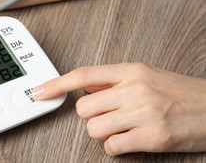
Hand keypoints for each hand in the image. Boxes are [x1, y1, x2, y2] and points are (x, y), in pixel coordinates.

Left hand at [33, 63, 205, 155]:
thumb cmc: (180, 93)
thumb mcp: (146, 75)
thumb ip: (112, 80)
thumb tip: (83, 84)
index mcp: (131, 71)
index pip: (83, 75)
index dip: (57, 84)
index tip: (39, 91)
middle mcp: (135, 89)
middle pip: (84, 107)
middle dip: (92, 115)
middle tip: (109, 115)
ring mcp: (143, 113)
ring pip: (94, 128)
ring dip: (103, 132)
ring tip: (123, 128)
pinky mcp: (152, 137)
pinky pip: (112, 147)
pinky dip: (117, 147)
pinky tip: (131, 139)